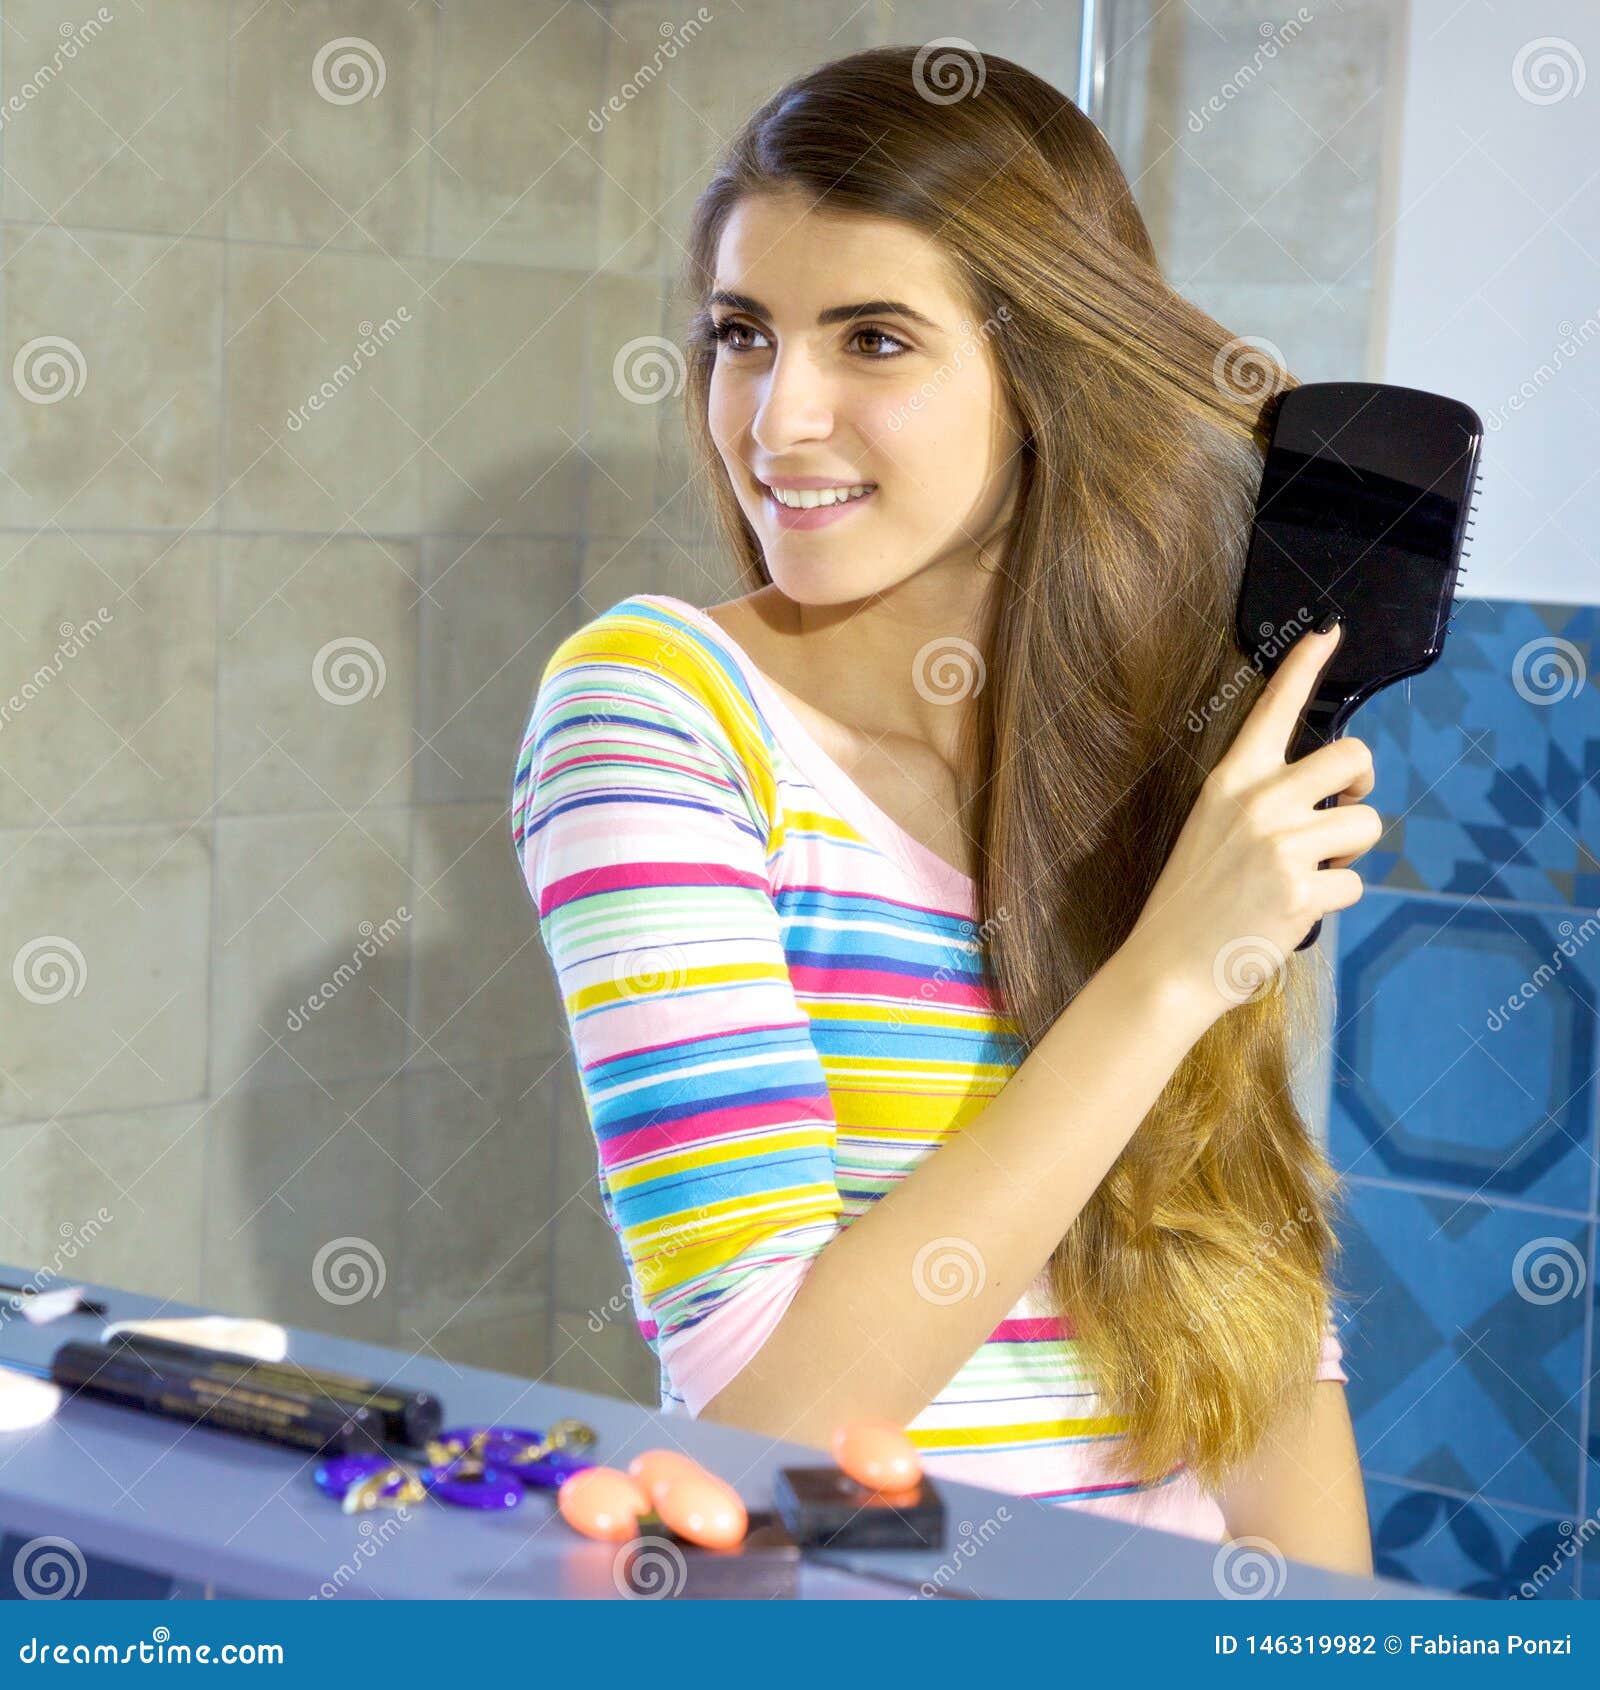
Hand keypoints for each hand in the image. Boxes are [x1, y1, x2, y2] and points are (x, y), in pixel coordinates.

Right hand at [1124, 619, 1381, 1026]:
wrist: (1168, 966)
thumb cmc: (1191, 901)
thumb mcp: (1210, 829)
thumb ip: (1260, 800)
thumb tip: (1325, 790)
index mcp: (1230, 781)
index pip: (1273, 708)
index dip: (1304, 664)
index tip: (1328, 631)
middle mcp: (1258, 802)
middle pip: (1354, 757)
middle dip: (1362, 786)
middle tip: (1343, 808)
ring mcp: (1281, 844)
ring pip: (1365, 824)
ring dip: (1348, 853)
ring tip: (1304, 875)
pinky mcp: (1302, 889)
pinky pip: (1354, 882)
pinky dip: (1333, 899)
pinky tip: (1294, 910)